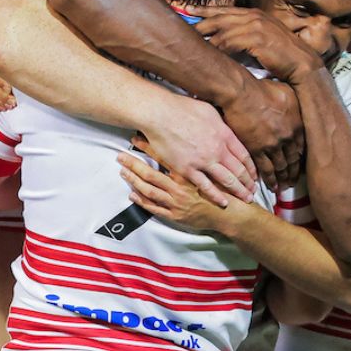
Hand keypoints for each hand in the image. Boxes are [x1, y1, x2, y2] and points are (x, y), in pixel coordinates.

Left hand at [117, 149, 244, 232]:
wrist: (230, 213)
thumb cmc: (224, 188)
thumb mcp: (216, 165)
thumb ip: (203, 151)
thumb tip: (189, 135)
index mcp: (189, 172)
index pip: (163, 157)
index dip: (148, 148)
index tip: (136, 139)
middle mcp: (180, 187)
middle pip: (151, 174)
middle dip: (134, 164)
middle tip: (120, 156)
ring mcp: (176, 202)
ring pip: (149, 190)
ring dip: (134, 181)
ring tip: (122, 172)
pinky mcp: (175, 215)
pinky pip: (154, 208)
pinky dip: (142, 201)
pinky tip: (132, 195)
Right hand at [138, 94, 256, 207]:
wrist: (160, 114)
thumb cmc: (181, 108)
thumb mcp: (209, 111)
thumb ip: (220, 124)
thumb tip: (227, 129)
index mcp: (224, 134)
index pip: (245, 155)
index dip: (252, 167)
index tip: (255, 175)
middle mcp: (217, 149)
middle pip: (239, 170)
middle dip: (249, 182)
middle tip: (253, 190)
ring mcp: (203, 161)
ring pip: (227, 181)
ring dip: (239, 191)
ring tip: (246, 199)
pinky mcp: (188, 170)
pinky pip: (206, 187)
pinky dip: (217, 196)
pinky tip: (224, 203)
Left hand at [189, 6, 321, 84]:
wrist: (303, 65)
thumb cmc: (283, 56)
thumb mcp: (265, 39)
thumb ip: (247, 35)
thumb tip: (228, 40)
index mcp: (255, 14)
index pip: (225, 10)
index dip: (206, 9)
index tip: (188, 9)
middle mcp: (254, 17)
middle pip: (219, 17)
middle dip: (199, 21)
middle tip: (182, 25)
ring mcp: (256, 26)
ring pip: (222, 30)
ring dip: (205, 37)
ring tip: (190, 43)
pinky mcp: (257, 39)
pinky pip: (230, 42)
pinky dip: (217, 48)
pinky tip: (207, 53)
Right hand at [220, 78, 303, 191]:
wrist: (241, 93)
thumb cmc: (261, 88)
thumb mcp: (287, 91)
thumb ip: (295, 104)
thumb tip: (299, 108)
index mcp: (297, 124)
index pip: (303, 147)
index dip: (302, 158)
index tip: (300, 165)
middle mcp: (289, 137)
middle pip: (293, 159)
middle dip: (293, 172)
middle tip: (293, 182)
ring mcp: (274, 145)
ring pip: (281, 167)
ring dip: (282, 179)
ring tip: (283, 187)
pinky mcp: (257, 150)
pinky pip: (266, 168)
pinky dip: (269, 179)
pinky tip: (270, 186)